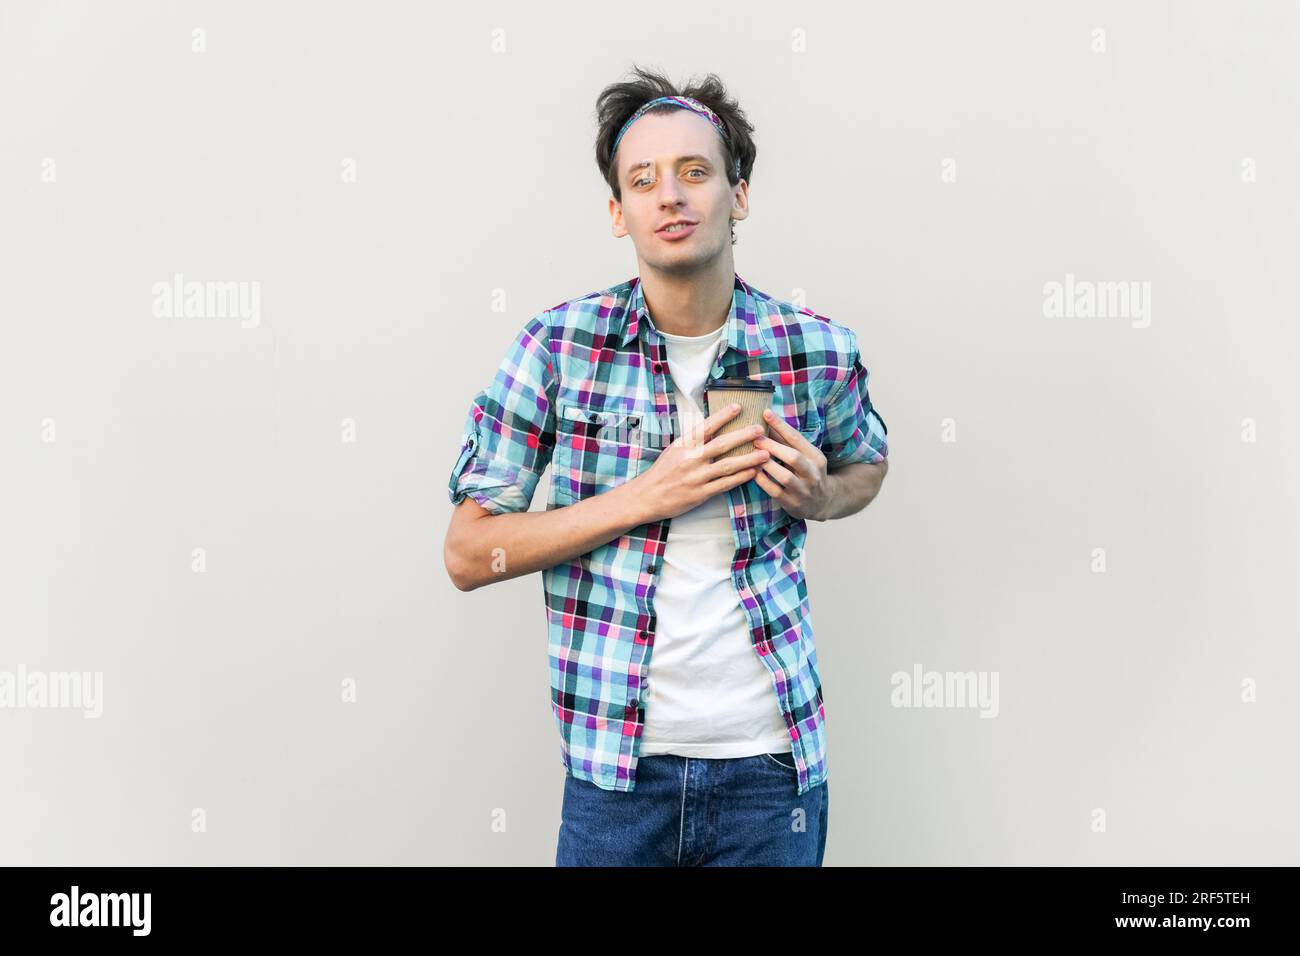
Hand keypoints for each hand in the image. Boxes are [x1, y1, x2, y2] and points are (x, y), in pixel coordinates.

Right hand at [632, 402, 771, 522]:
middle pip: (721, 444)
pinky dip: (740, 478)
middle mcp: (690, 459)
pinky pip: (724, 484)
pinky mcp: (700, 494)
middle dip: (743, 436)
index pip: (706, 426)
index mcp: (683, 445)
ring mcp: (696, 477)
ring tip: (765, 453)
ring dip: (749, 459)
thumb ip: (692, 441)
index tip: (738, 406)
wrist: (646, 497)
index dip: (723, 416)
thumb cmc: (662, 472)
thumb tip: (712, 426)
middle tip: (759, 429)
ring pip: (727, 465)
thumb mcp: (674, 450)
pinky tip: (753, 473)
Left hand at [751, 407, 832, 520]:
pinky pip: (776, 492)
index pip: (797, 438)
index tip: (765, 413)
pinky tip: (753, 472)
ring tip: (752, 455)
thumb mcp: (804, 455)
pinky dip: (763, 481)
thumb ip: (785, 440)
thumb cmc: (807, 472)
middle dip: (773, 446)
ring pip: (785, 477)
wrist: (822, 502)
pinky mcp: (793, 504)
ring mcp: (803, 490)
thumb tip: (765, 418)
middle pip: (793, 457)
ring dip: (767, 465)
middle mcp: (812, 474)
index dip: (781, 425)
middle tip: (755, 438)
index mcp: (815, 457)